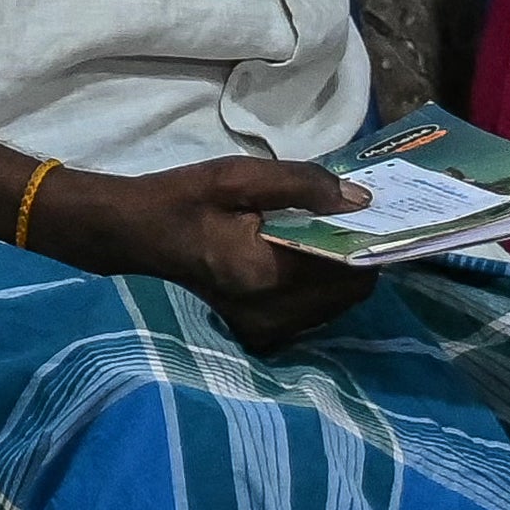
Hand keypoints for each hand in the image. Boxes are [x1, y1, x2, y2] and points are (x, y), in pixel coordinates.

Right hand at [53, 154, 375, 353]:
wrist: (138, 235)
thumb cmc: (184, 200)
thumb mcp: (238, 177)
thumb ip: (302, 184)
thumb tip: (360, 201)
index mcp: (267, 275)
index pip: (349, 269)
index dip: (370, 240)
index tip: (371, 211)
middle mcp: (273, 314)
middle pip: (352, 293)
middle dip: (358, 255)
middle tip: (347, 219)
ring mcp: (267, 329)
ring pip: (336, 305)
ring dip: (341, 271)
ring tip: (325, 234)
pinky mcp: (261, 332)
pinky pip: (314, 311)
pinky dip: (320, 284)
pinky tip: (302, 255)